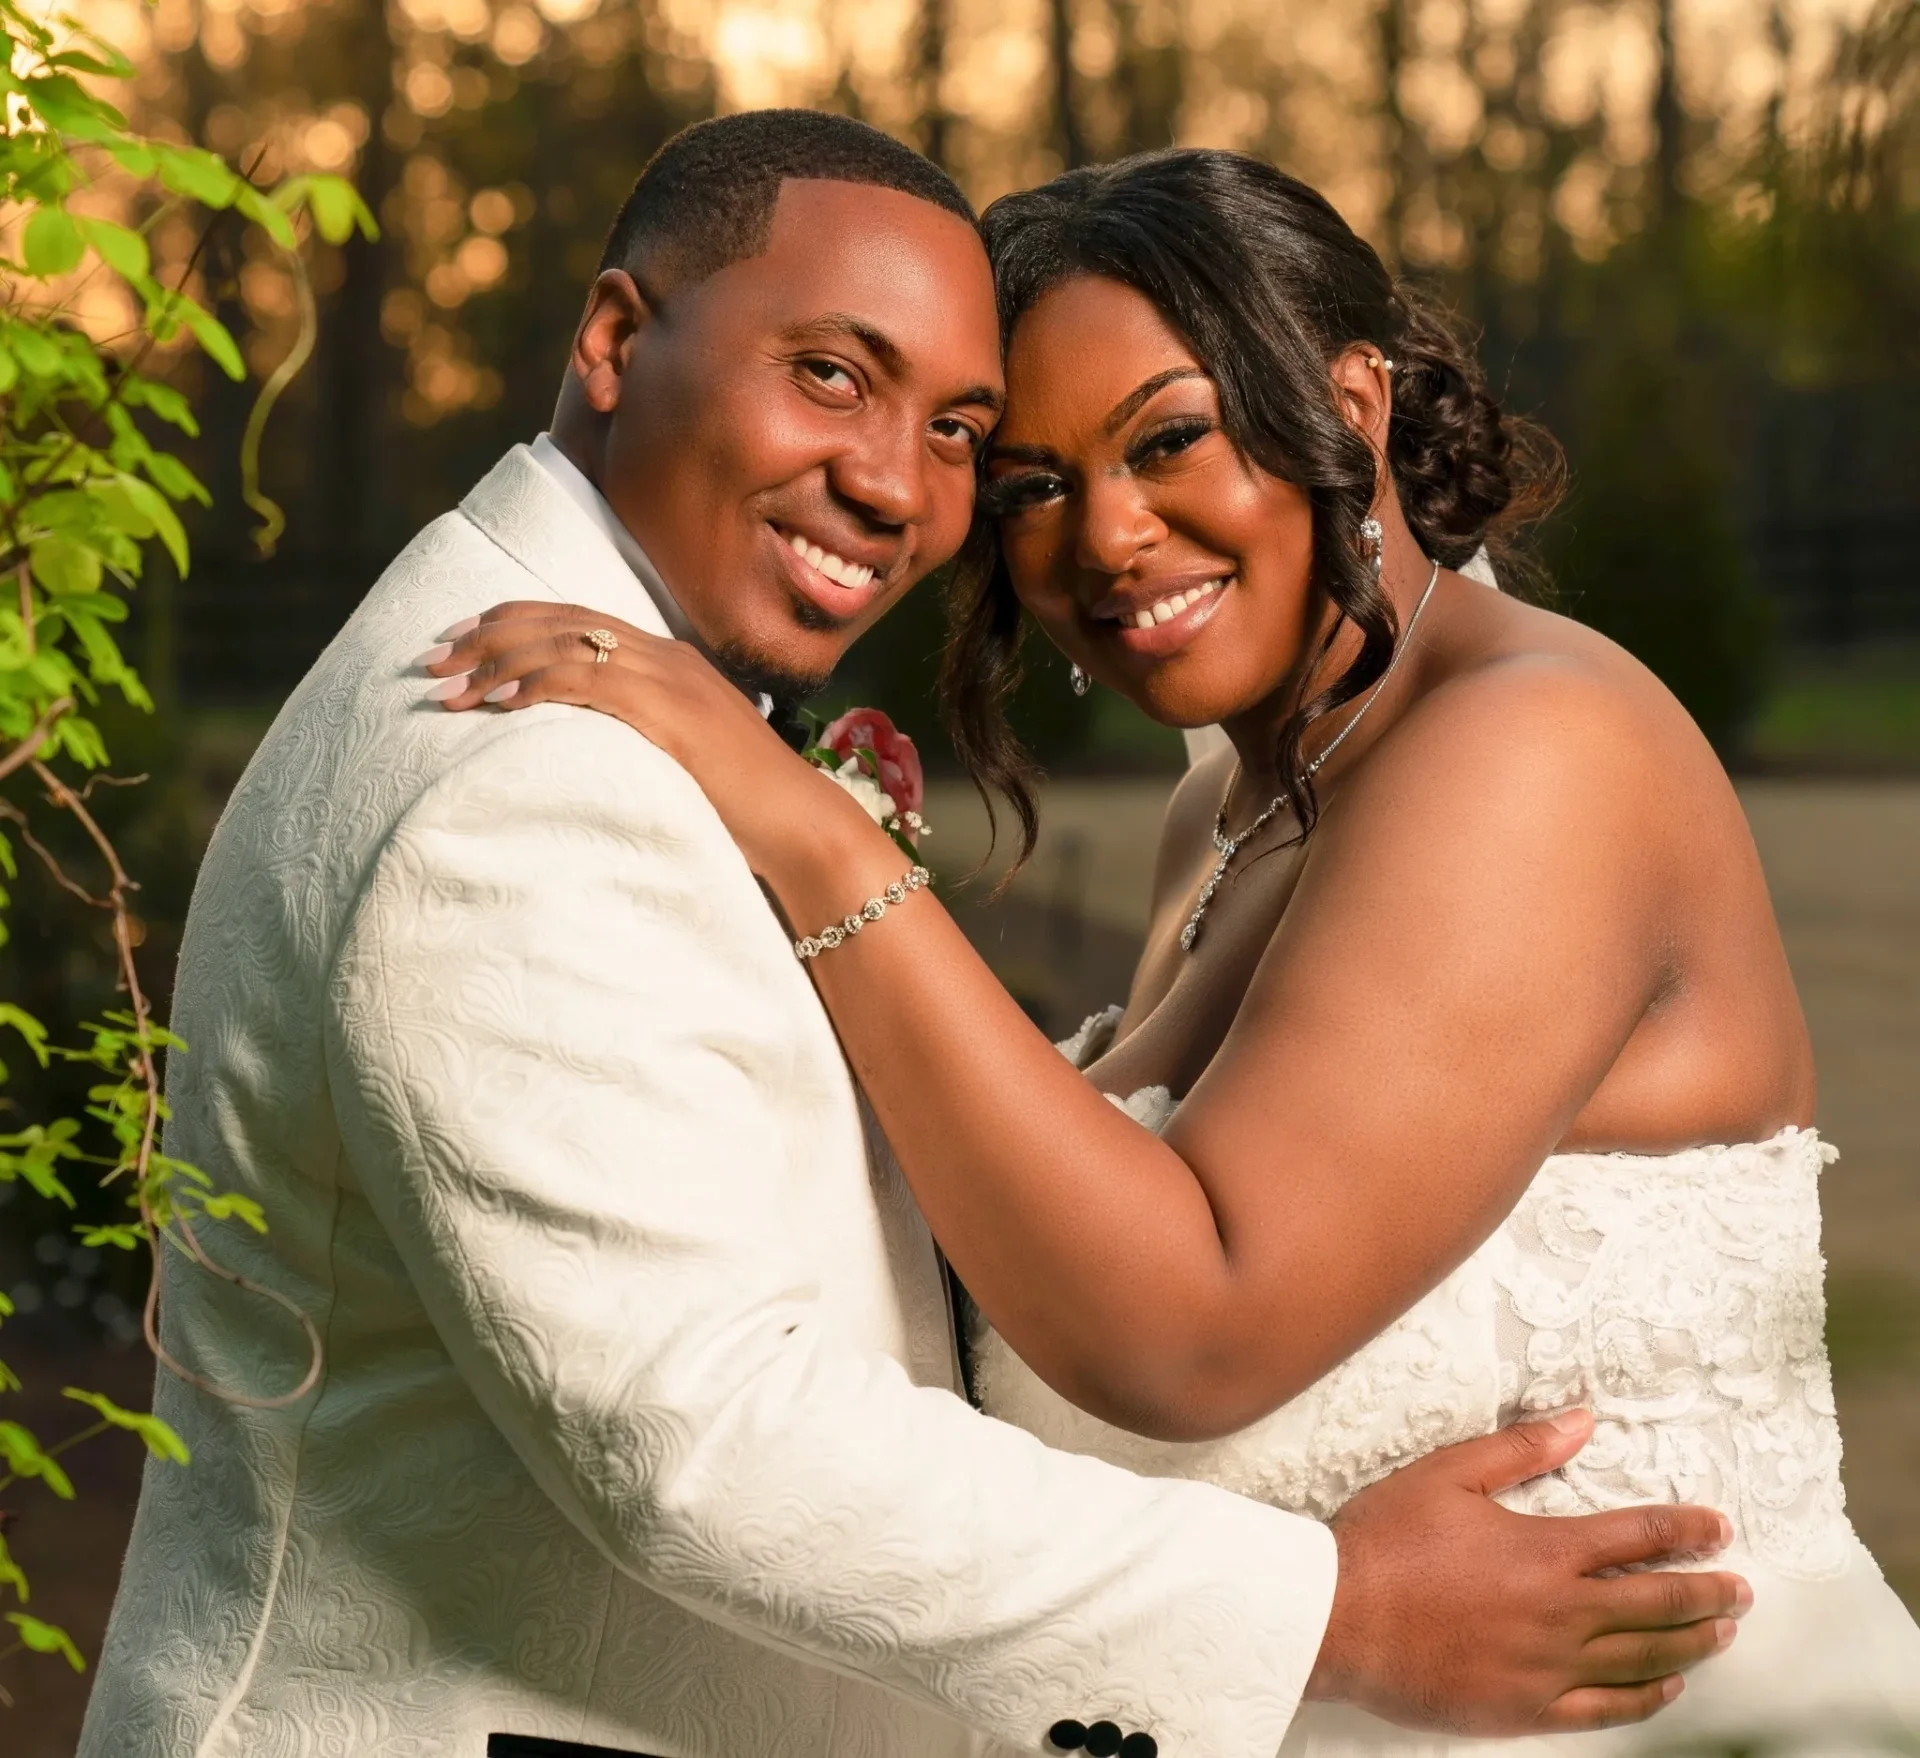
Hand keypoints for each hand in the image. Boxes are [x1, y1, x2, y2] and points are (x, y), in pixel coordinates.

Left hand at [417, 603, 869, 869]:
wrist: (800, 825)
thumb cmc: (747, 807)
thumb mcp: (687, 756)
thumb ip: (644, 737)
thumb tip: (590, 749)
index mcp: (670, 660)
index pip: (577, 618)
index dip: (511, 622)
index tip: (460, 640)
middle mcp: (667, 657)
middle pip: (561, 620)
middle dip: (488, 635)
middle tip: (432, 658)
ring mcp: (670, 680)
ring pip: (566, 644)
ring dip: (498, 663)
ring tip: (449, 686)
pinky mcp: (670, 713)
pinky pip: (590, 681)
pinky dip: (538, 685)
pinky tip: (499, 702)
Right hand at [1307, 1410, 1749, 1733]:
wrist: (1338, 1617)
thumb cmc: (1386, 1542)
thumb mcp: (1448, 1474)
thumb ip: (1521, 1448)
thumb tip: (1581, 1420)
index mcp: (1544, 1550)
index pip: (1638, 1536)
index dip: (1685, 1529)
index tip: (1718, 1528)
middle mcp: (1560, 1612)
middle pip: (1657, 1603)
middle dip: (1707, 1593)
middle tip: (1739, 1590)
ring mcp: (1549, 1667)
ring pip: (1643, 1658)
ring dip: (1689, 1644)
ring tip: (1719, 1634)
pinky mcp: (1527, 1709)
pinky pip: (1605, 1709)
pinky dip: (1644, 1698)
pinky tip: (1663, 1688)